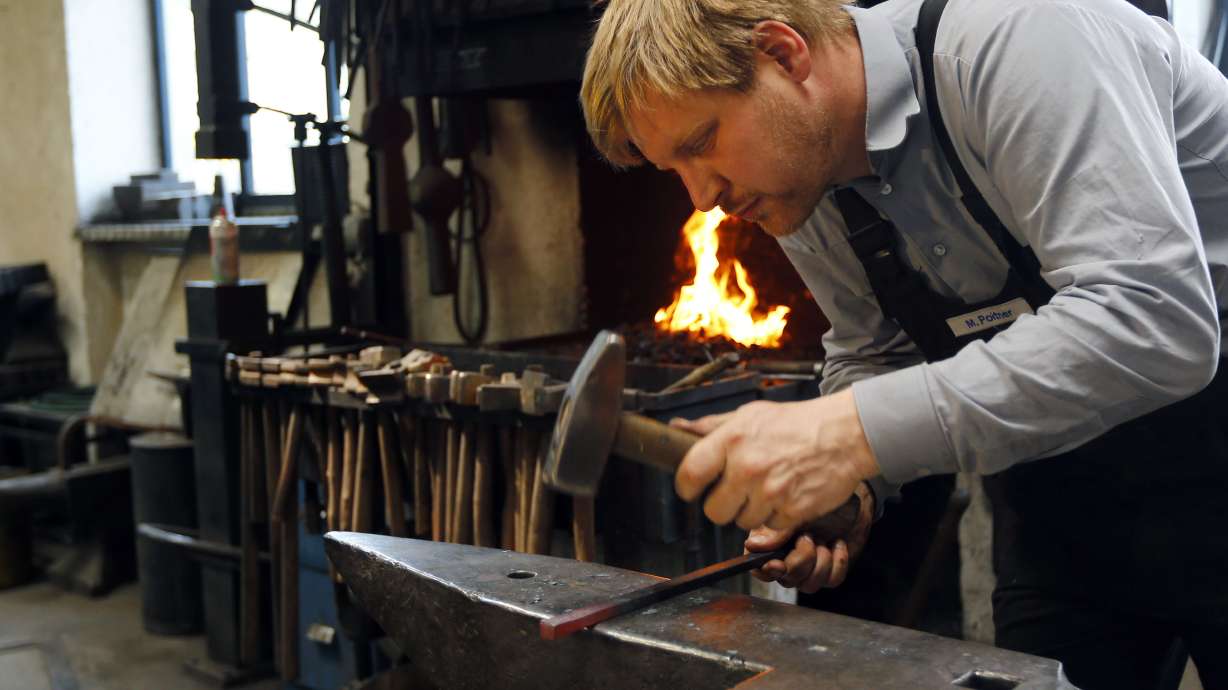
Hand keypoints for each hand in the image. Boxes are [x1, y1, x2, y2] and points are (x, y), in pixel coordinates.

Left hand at [671, 389, 879, 531]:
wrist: (845, 434)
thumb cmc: (796, 423)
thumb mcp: (750, 414)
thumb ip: (711, 427)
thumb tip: (677, 428)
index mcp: (732, 440)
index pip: (689, 476)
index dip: (687, 488)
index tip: (693, 490)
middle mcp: (747, 467)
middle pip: (713, 511)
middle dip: (722, 505)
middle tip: (736, 491)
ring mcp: (770, 492)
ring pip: (741, 522)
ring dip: (751, 511)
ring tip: (767, 488)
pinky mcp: (792, 512)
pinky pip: (770, 527)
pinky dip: (776, 517)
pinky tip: (786, 495)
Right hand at [746, 482, 874, 592]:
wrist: (848, 498)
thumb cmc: (817, 497)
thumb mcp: (796, 511)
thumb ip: (776, 532)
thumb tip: (751, 546)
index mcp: (770, 543)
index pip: (759, 570)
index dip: (766, 572)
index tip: (778, 564)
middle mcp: (786, 559)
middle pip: (786, 580)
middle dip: (802, 560)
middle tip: (809, 536)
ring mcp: (808, 567)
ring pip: (809, 586)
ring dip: (821, 562)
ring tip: (824, 539)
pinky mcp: (830, 571)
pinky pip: (831, 581)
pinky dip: (838, 562)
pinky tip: (838, 543)